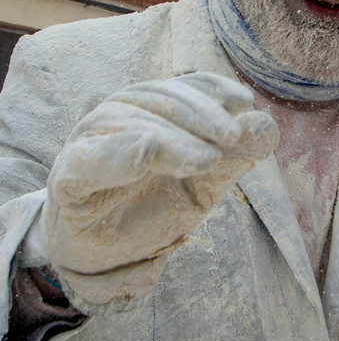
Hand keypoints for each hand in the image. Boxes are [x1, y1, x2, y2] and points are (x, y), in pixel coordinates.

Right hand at [44, 72, 277, 303]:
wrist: (99, 251)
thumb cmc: (149, 207)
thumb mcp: (202, 185)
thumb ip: (233, 157)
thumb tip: (269, 126)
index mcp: (149, 113)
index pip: (181, 89)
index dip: (212, 89)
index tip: (245, 101)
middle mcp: (117, 118)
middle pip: (160, 101)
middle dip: (201, 116)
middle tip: (232, 138)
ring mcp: (89, 144)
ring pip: (130, 124)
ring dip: (174, 138)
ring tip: (208, 159)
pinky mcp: (67, 179)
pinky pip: (88, 161)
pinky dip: (116, 154)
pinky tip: (146, 152)